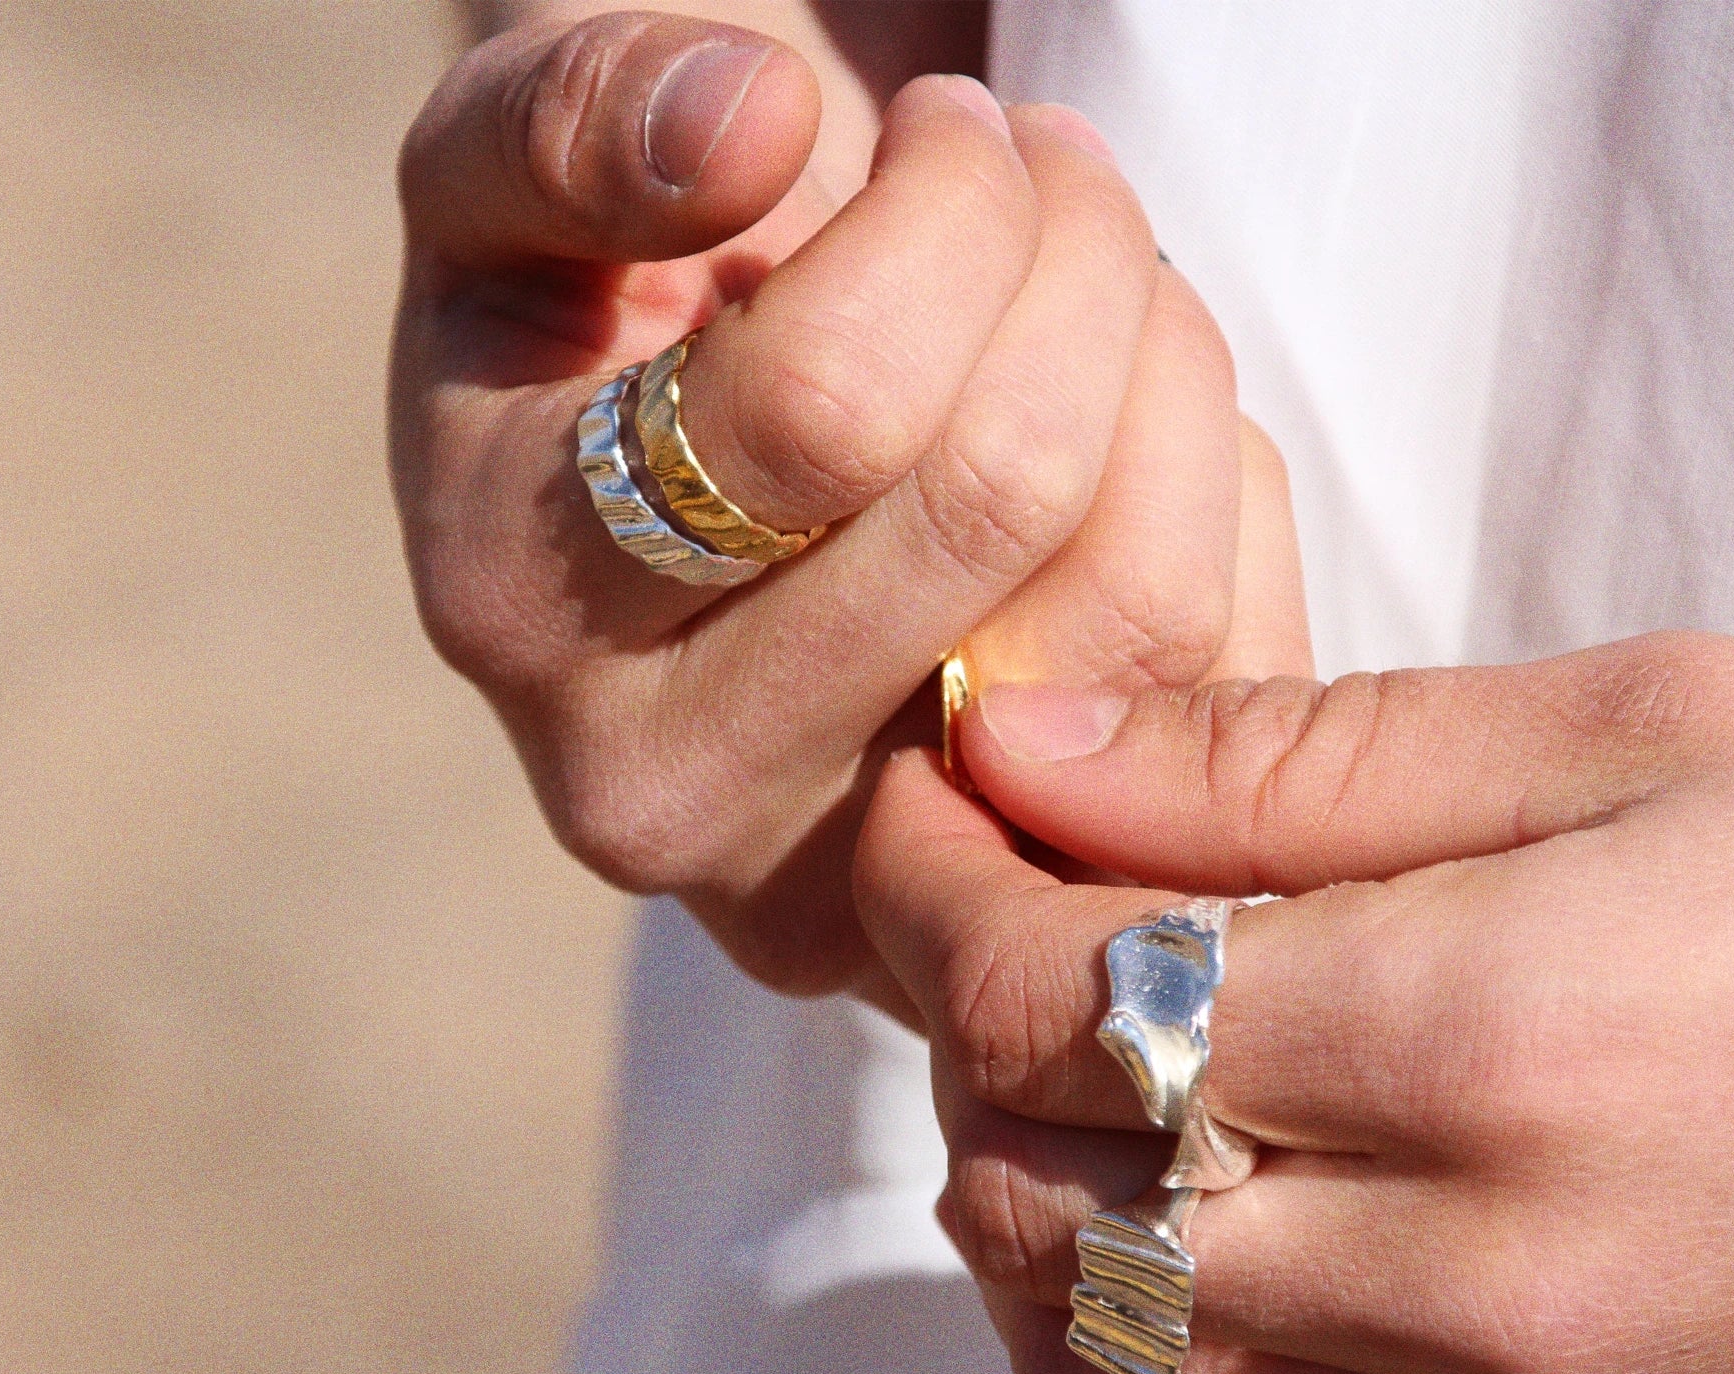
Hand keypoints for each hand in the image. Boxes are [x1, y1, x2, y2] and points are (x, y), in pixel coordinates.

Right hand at [392, 9, 1306, 1009]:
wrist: (675, 491)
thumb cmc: (604, 307)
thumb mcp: (509, 180)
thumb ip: (569, 120)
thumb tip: (752, 124)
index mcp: (522, 603)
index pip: (829, 407)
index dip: (948, 210)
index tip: (950, 120)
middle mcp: (675, 784)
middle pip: (998, 503)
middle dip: (1079, 262)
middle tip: (1055, 164)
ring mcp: (863, 878)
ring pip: (1139, 606)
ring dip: (1169, 368)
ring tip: (1105, 275)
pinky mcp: (1017, 893)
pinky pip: (1225, 682)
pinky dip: (1221, 505)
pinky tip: (1132, 425)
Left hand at [855, 631, 1733, 1373]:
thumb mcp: (1626, 740)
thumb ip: (1283, 755)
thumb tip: (1015, 743)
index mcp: (1491, 1048)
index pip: (1045, 997)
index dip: (930, 885)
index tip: (931, 800)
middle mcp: (1473, 1287)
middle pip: (1029, 1179)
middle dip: (963, 1024)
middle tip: (1010, 897)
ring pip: (1085, 1359)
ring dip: (1018, 1194)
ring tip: (1079, 1056)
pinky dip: (1108, 1342)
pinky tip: (1158, 1219)